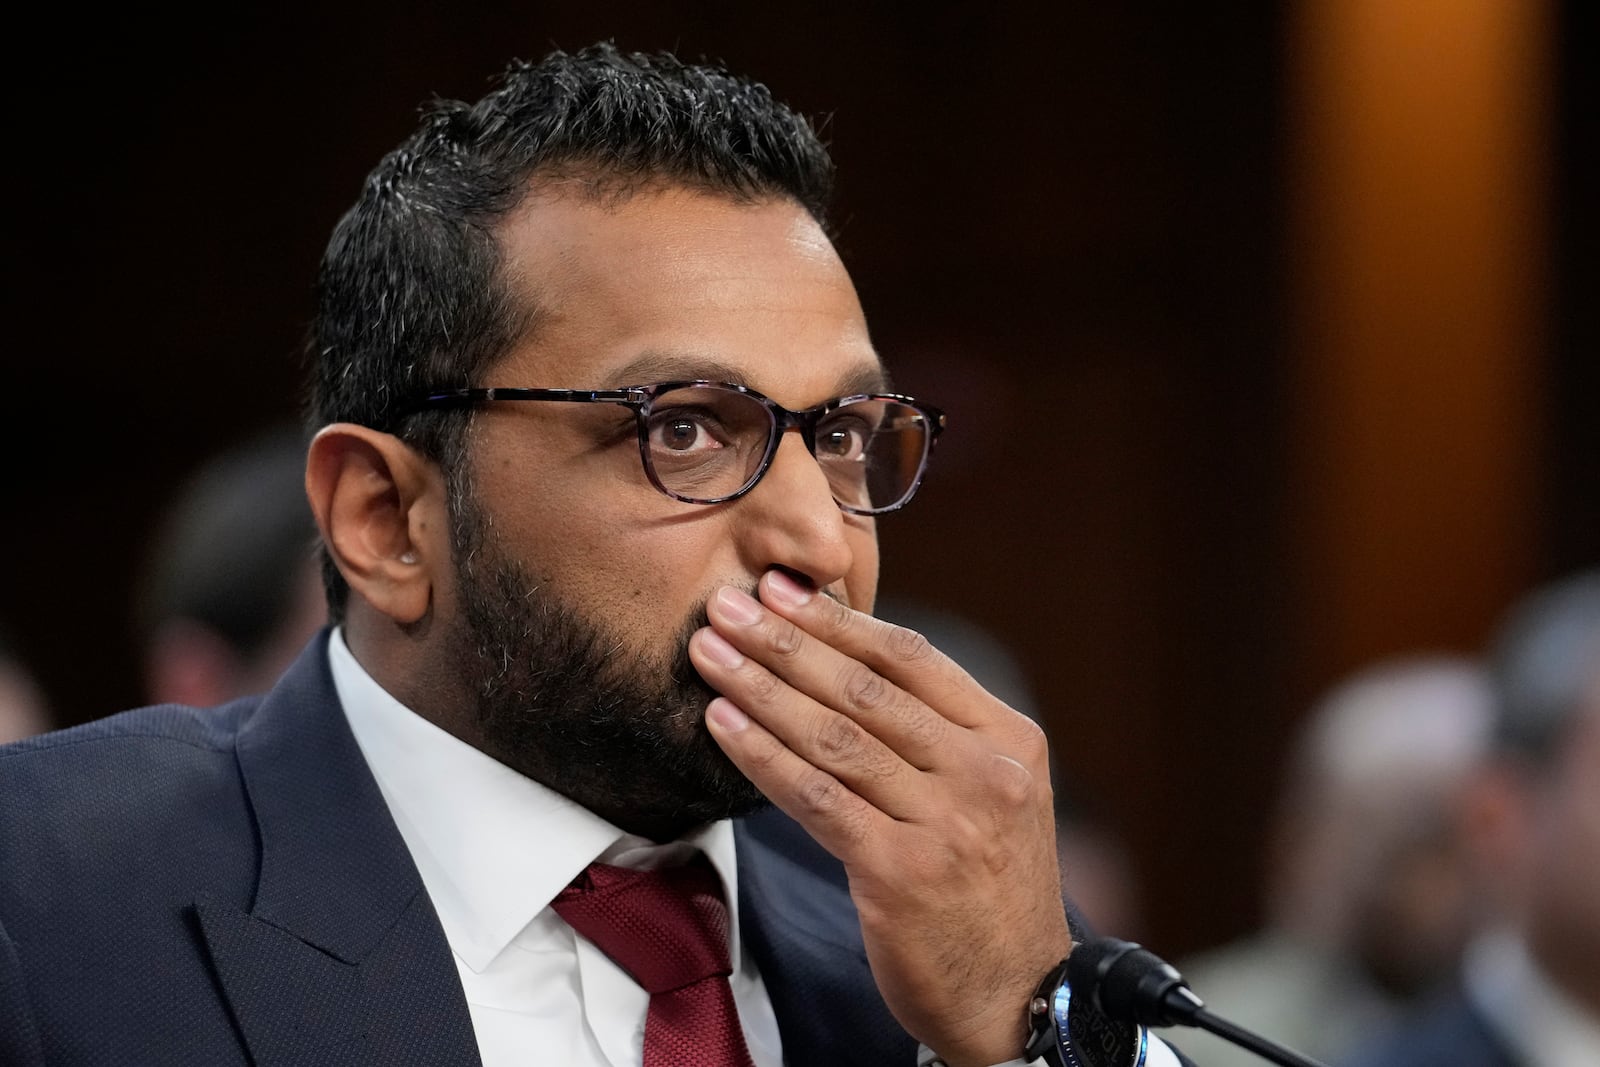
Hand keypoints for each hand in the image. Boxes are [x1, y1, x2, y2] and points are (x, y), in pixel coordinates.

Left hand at [690, 570, 1072, 1066]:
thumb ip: (936, 732)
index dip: (837, 618)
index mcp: (1008, 739)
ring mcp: (945, 823)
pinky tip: (723, 726)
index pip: (911, 657)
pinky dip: (763, 756)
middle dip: (784, 641)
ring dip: (760, 689)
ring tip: (709, 656)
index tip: (777, 588)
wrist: (1016, 993)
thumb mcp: (991, 794)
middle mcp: (983, 774)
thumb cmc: (985, 886)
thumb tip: (840, 658)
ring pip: (835, 737)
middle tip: (723, 608)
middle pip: (865, 689)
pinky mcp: (900, 873)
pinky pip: (815, 799)